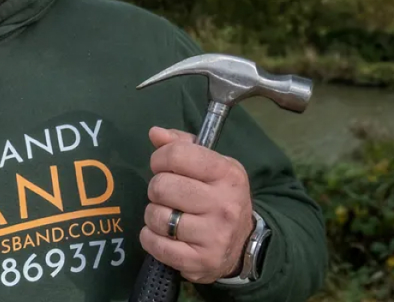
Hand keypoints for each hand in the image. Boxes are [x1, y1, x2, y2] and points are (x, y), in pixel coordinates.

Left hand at [139, 127, 254, 283]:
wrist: (242, 245)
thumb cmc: (218, 197)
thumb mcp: (211, 165)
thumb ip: (182, 145)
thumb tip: (155, 133)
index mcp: (228, 174)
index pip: (177, 155)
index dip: (160, 158)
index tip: (163, 166)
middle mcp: (224, 204)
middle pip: (161, 186)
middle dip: (157, 189)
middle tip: (168, 196)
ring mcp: (214, 235)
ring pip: (156, 216)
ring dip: (154, 215)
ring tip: (169, 216)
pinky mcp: (200, 260)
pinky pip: (155, 244)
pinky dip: (151, 238)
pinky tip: (163, 235)